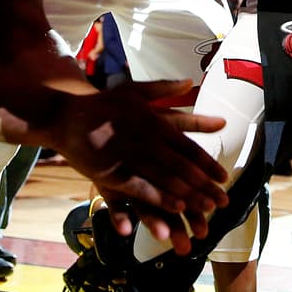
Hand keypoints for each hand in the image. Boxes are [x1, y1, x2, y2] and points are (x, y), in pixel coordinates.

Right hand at [44, 80, 229, 243]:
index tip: (224, 178)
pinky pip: (141, 188)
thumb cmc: (103, 103)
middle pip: (183, 166)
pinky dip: (160, 198)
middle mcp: (148, 139)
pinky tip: (175, 208)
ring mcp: (131, 156)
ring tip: (207, 210)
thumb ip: (164, 88)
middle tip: (223, 201)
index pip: (189, 146)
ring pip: (166, 178)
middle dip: (204, 185)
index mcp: (155, 121)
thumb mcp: (135, 90)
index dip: (208, 164)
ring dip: (189, 195)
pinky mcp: (113, 172)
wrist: (67, 115)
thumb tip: (189, 81)